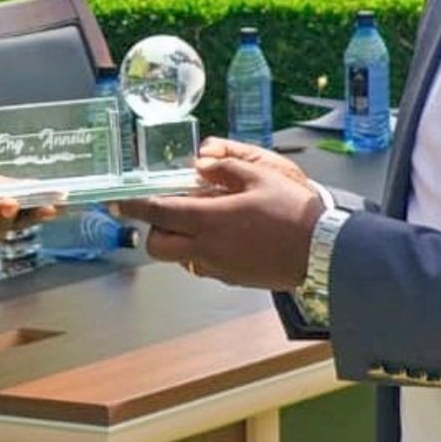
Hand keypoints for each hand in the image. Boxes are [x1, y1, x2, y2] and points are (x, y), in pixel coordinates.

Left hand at [109, 136, 326, 289]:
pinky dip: (201, 251)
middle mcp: (207, 248)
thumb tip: (199, 162)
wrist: (327, 251)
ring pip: (179, 257)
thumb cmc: (294, 209)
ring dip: (179, 240)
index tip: (113, 202)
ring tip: (202, 220)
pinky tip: (224, 235)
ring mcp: (219, 268)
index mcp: (209, 220)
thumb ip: (225, 166)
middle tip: (170, 209)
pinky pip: (203, 265)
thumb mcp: (261, 175)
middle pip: (158, 245)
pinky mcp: (233, 279)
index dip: (131, 206)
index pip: (157, 212)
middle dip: (154, 227)